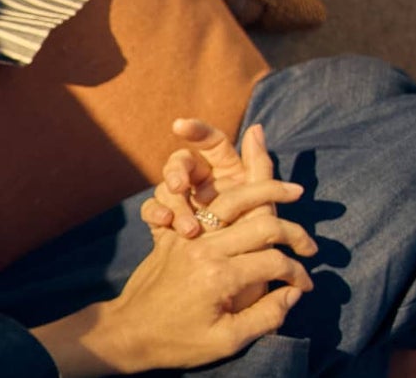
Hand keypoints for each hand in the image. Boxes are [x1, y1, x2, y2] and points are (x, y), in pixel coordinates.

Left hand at [32, 202, 320, 376]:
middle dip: (294, 233)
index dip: (298, 276)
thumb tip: (293, 294)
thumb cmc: (177, 342)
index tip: (305, 288)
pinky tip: (248, 195)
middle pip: (262, 224)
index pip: (275, 263)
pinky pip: (203, 205)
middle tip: (312, 247)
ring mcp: (186, 237)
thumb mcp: (227, 340)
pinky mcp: (172, 234)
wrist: (127, 331)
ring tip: (292, 191)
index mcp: (219, 276)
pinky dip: (229, 195)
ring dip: (266, 192)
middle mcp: (203, 249)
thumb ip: (267, 316)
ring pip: (234, 201)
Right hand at [142, 121, 277, 237]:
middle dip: (176, 171)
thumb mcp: (262, 207)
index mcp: (229, 175)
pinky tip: (165, 223)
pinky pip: (153, 208)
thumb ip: (260, 168)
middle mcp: (205, 185)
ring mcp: (184, 204)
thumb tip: (256, 128)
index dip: (196, 130)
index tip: (179, 126)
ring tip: (188, 228)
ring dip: (173, 202)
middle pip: (182, 162)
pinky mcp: (168, 222)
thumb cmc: (257, 248)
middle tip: (178, 186)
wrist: (237, 287)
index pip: (212, 142)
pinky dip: (156, 213)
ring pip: (166, 185)